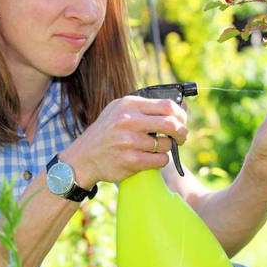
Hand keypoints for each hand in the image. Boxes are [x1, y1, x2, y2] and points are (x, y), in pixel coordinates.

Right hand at [60, 96, 187, 186]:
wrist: (83, 157)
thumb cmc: (107, 132)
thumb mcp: (120, 111)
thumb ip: (147, 108)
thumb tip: (182, 106)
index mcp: (128, 105)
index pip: (166, 105)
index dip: (180, 114)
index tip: (182, 121)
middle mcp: (128, 121)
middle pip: (171, 124)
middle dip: (182, 132)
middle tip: (181, 138)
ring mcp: (129, 142)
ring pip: (166, 145)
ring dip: (166, 149)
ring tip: (155, 148)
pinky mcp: (130, 161)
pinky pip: (159, 160)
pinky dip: (159, 160)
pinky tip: (149, 158)